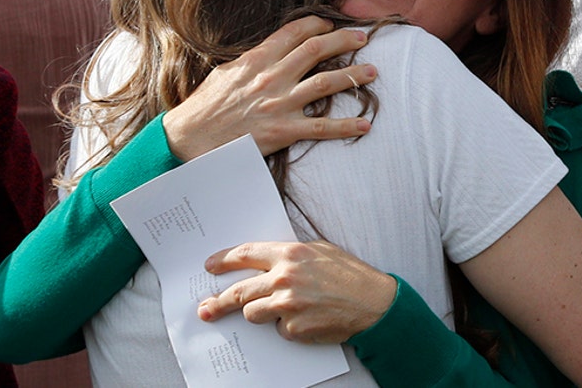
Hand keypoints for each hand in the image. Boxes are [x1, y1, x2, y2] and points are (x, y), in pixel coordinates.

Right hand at [161, 16, 375, 160]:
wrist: (190, 139)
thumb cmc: (204, 108)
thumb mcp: (225, 74)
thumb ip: (250, 63)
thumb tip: (268, 54)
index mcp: (255, 59)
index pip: (293, 33)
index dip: (316, 24)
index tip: (329, 23)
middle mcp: (271, 77)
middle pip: (316, 50)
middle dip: (343, 40)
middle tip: (363, 37)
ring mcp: (279, 104)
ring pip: (326, 83)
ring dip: (353, 75)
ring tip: (372, 71)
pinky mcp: (283, 131)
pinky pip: (322, 127)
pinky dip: (346, 125)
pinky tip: (365, 124)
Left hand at [197, 240, 395, 343]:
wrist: (375, 303)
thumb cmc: (349, 275)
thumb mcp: (319, 250)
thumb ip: (290, 255)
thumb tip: (265, 262)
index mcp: (289, 254)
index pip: (245, 254)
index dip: (223, 261)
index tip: (210, 267)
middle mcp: (284, 278)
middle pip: (239, 291)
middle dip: (218, 302)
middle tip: (206, 308)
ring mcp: (288, 305)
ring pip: (253, 313)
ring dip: (259, 313)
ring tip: (276, 310)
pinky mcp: (295, 328)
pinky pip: (279, 330)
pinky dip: (287, 327)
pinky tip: (306, 319)